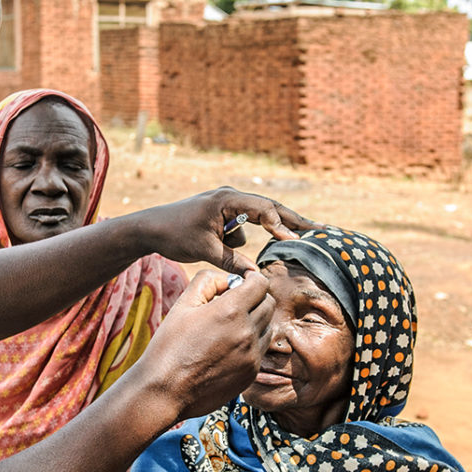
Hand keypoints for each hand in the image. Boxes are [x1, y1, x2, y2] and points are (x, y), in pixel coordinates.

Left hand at [125, 187, 316, 273]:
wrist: (150, 227)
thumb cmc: (175, 235)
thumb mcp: (205, 251)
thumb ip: (232, 261)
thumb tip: (255, 275)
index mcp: (227, 200)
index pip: (264, 210)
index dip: (281, 224)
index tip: (296, 239)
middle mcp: (231, 196)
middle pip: (270, 207)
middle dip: (294, 220)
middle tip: (321, 229)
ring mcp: (228, 203)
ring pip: (255, 221)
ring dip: (257, 235)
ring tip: (289, 239)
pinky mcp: (224, 213)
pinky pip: (241, 228)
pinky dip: (243, 238)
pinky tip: (232, 245)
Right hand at [129, 269, 273, 421]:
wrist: (165, 391)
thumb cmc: (168, 346)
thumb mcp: (182, 304)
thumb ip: (208, 282)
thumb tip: (229, 279)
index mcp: (230, 311)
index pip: (261, 283)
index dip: (253, 279)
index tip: (243, 282)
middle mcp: (246, 332)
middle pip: (269, 304)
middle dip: (257, 298)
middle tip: (237, 303)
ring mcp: (251, 355)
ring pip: (268, 327)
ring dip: (256, 321)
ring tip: (231, 327)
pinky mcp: (251, 374)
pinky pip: (261, 350)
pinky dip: (251, 344)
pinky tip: (228, 348)